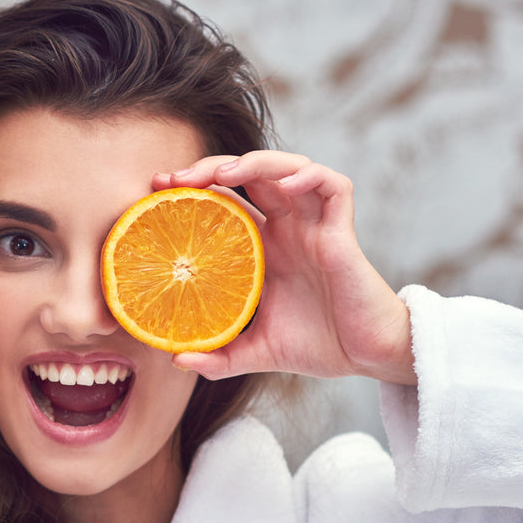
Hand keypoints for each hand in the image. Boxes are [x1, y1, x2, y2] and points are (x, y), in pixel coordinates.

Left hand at [156, 152, 413, 384]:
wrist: (366, 358)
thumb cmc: (320, 347)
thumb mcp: (257, 352)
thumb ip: (219, 357)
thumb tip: (176, 360)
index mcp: (265, 247)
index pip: (226, 200)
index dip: (194, 189)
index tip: (156, 192)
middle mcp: (288, 227)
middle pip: (248, 175)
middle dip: (211, 167)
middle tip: (173, 178)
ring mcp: (315, 224)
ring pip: (287, 168)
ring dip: (254, 162)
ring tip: (221, 174)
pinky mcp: (342, 230)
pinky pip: (332, 185)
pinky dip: (308, 176)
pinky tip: (283, 186)